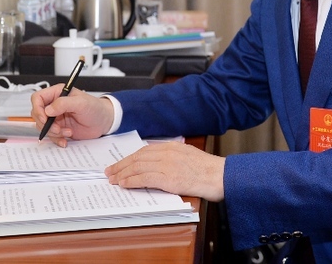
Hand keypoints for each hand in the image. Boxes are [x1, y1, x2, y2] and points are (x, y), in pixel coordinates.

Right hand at [30, 85, 113, 146]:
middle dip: (46, 124)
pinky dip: (57, 139)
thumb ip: (64, 103)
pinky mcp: (59, 128)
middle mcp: (54, 105)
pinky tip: (65, 140)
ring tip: (68, 132)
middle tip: (58, 129)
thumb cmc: (95, 108)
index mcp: (57, 93)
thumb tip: (48, 110)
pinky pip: (50, 135)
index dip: (37, 109)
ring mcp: (56, 117)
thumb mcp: (81, 103)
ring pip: (43, 127)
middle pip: (37, 114)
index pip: (38, 98)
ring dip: (54, 133)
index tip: (45, 118)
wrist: (104, 122)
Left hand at [105, 142, 225, 201]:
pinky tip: (124, 184)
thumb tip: (157, 166)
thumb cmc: (208, 170)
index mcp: (173, 147)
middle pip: (138, 158)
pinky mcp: (169, 178)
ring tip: (113, 179)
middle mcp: (168, 153)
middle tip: (109, 172)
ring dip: (123, 173)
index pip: (144, 151)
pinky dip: (132, 181)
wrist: (221, 176)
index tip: (120, 163)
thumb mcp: (189, 157)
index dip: (130, 158)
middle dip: (122, 165)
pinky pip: (145, 178)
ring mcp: (168, 165)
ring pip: (138, 167)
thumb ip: (173, 158)